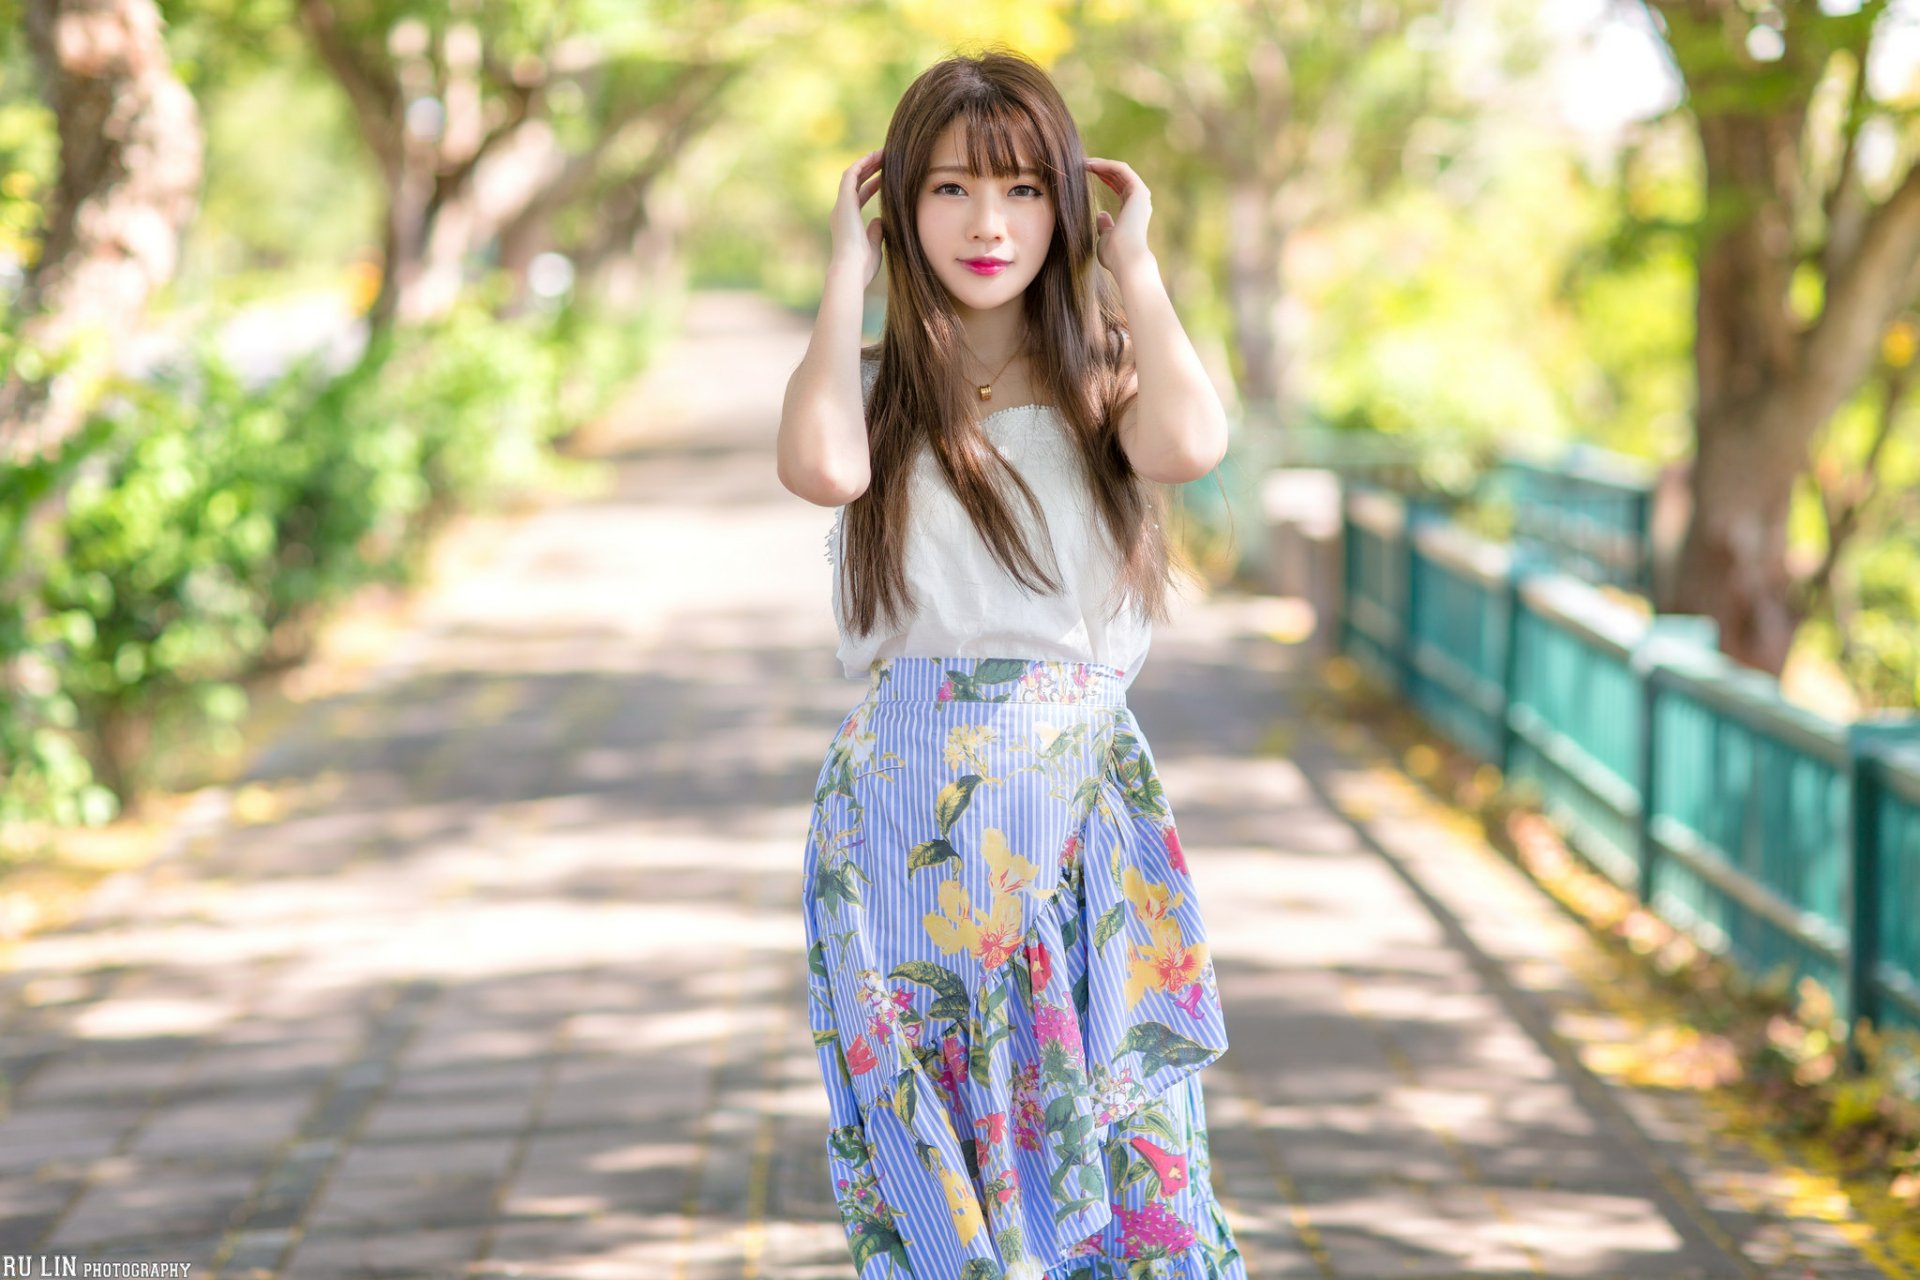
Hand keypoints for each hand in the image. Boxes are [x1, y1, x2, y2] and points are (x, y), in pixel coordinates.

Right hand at [830, 148, 885, 287]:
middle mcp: (841, 211)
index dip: (872, 185)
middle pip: (855, 183)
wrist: (851, 268)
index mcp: (847, 222)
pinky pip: (851, 175)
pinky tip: (874, 156)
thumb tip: (879, 220)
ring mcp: (841, 205)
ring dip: (867, 163)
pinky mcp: (843, 201)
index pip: (859, 197)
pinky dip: (861, 164)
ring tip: (882, 153)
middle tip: (885, 159)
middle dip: (870, 170)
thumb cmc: (863, 264)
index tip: (885, 177)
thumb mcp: (873, 246)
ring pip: (852, 175)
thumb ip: (875, 232)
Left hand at [1085, 156, 1152, 278]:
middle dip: (1101, 168)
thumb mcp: (1105, 238)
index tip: (1085, 173)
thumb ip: (1105, 226)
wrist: (1126, 259)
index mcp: (1133, 212)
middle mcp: (1140, 202)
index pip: (1119, 188)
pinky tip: (1091, 164)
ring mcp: (1141, 196)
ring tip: (1083, 162)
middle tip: (1082, 164)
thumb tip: (1101, 215)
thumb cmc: (1114, 255)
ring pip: (1121, 170)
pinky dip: (1106, 165)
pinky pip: (1122, 169)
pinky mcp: (1138, 190)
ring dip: (1102, 164)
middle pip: (1120, 177)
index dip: (1104, 178)